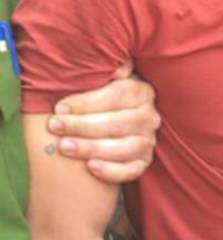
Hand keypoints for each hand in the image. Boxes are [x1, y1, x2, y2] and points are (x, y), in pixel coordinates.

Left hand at [47, 60, 160, 183]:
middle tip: (55, 127)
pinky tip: (90, 168)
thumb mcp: (107, 79)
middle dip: (82, 126)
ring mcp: (149, 140)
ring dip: (92, 148)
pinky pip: (132, 170)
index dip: (86, 103)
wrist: (113, 119)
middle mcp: (149, 116)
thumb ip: (108, 71)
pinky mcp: (144, 161)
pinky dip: (112, 171)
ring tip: (65, 147)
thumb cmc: (103, 97)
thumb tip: (118, 69)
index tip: (59, 108)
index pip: (116, 96)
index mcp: (142, 91)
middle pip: (117, 123)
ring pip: (123, 148)